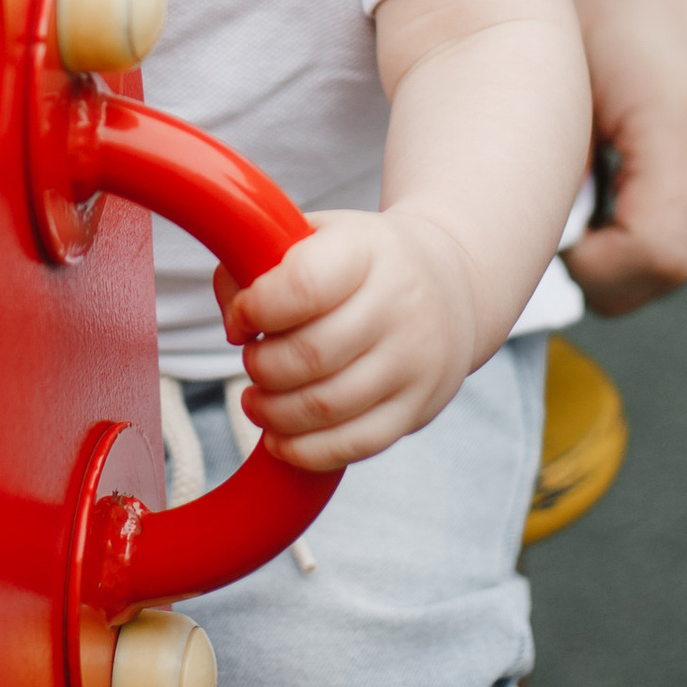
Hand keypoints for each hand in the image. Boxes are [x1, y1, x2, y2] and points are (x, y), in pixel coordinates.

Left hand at [217, 208, 480, 470]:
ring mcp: (414, 361)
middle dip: (261, 366)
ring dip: (274, 412)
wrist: (450, 285)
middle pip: (311, 355)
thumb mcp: (314, 236)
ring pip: (327, 406)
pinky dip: (305, 451)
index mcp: (366, 251)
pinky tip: (280, 436)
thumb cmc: (359, 264)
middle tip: (253, 359)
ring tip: (257, 400)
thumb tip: (235, 323)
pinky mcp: (418, 408)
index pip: (303, 285)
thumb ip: (256, 260)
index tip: (243, 318)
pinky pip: (354, 445)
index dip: (256, 309)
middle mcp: (399, 304)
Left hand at [572, 0, 686, 313]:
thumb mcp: (553, 57)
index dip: (591, 269)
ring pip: (683, 261)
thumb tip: (525, 238)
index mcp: (686, 120)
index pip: (653, 259)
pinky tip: (624, 169)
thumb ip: (549, 156)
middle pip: (665, 272)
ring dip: (628, 243)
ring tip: (592, 173)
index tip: (552, 232)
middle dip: (602, 259)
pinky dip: (655, 219)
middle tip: (556, 202)